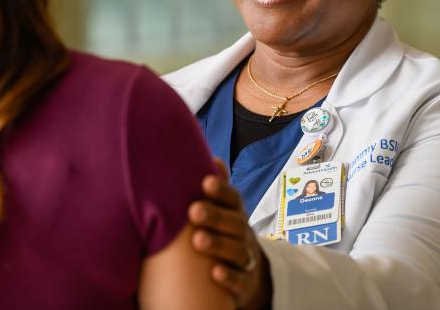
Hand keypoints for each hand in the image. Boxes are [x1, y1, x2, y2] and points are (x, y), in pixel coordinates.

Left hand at [188, 159, 271, 309]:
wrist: (245, 271)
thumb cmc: (224, 232)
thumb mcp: (222, 210)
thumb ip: (216, 188)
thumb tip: (212, 158)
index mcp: (235, 213)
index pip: (233, 199)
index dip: (222, 190)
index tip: (206, 182)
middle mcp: (243, 233)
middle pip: (234, 222)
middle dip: (215, 216)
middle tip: (193, 210)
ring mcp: (246, 258)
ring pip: (236, 250)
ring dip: (218, 244)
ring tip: (198, 240)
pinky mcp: (245, 283)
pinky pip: (240, 280)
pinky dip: (229, 277)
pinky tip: (215, 273)